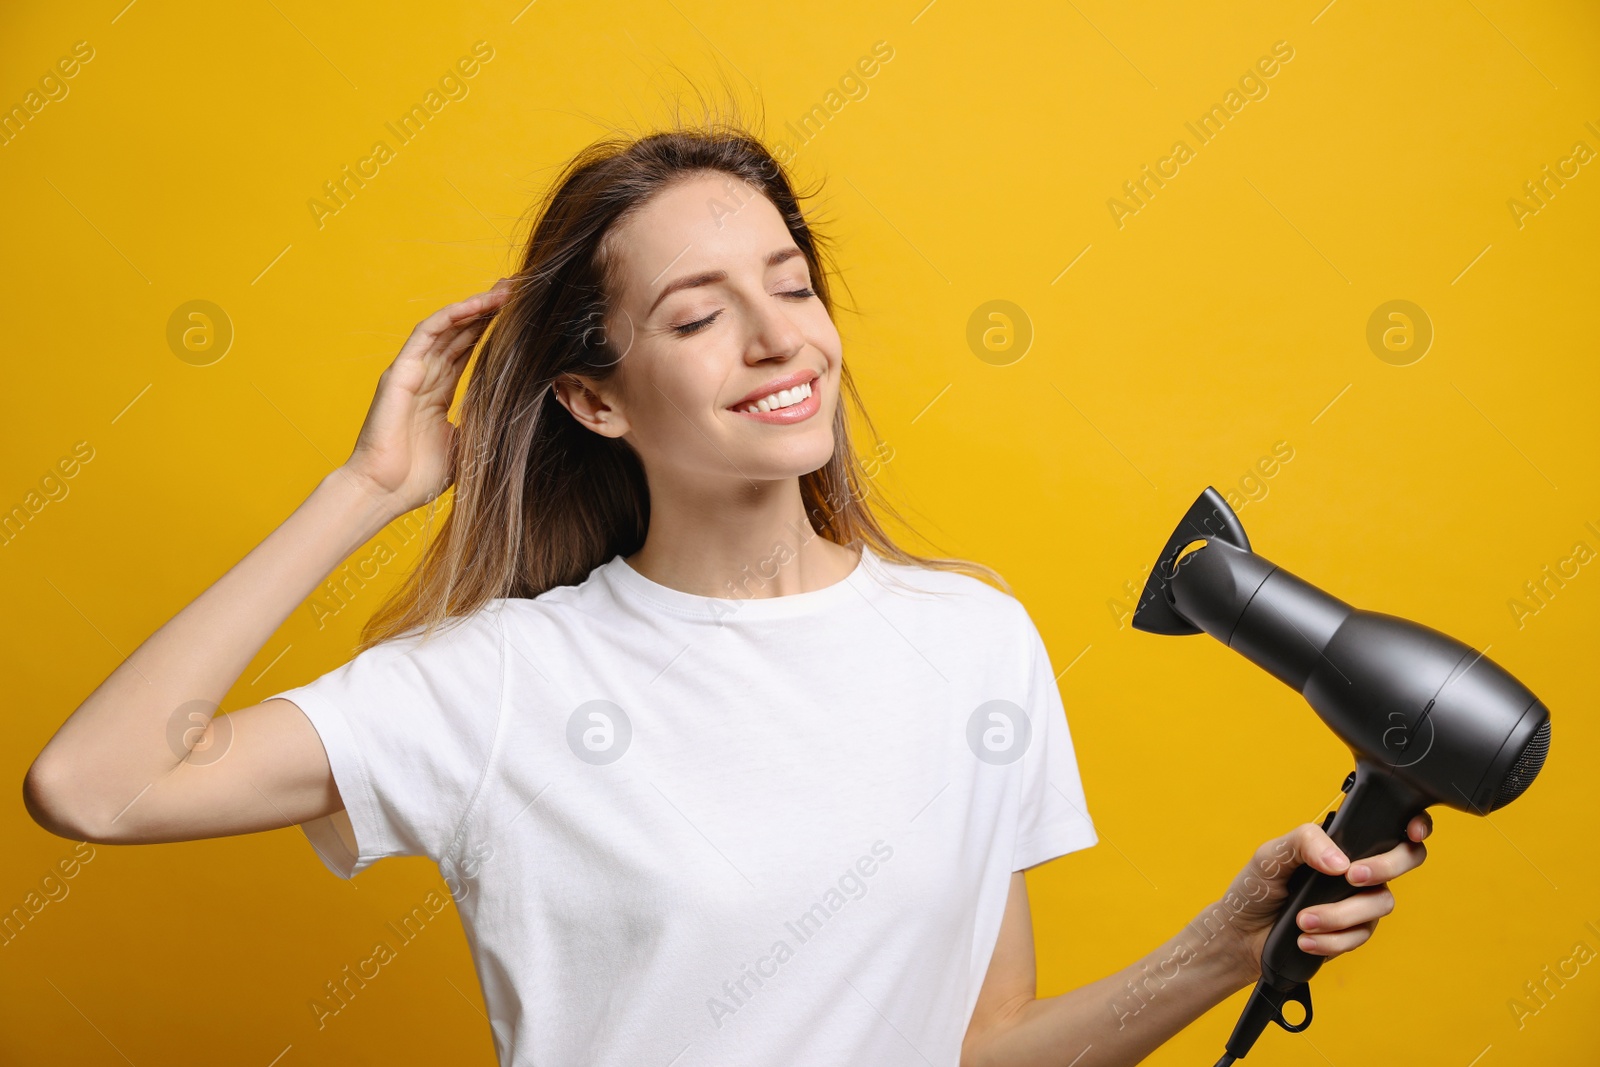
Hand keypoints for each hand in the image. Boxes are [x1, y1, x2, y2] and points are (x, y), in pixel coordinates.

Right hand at [340, 279, 513, 515]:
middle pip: (460, 333)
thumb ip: (479, 424)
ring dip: (475, 306)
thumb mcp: (463, 446)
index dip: (490, 331)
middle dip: (488, 310)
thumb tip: (509, 416)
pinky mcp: (400, 372)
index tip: (518, 315)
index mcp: (439, 392)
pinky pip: (427, 334)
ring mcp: (411, 371)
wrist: (384, 492)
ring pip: (446, 327)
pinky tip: (476, 304)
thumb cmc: (418, 478)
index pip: (467, 350)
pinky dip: (451, 316)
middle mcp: (425, 376)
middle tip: (517, 290)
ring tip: (504, 291)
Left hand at [1212, 812, 1432, 985]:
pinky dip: (1332, 940)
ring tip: (1303, 920)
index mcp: (1340, 843)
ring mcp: (1357, 902)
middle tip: (1351, 877)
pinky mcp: (1352, 933)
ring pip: (1379, 903)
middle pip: (1403, 862)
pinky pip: (1360, 936)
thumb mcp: (1271, 854)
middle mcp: (1356, 870)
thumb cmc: (1256, 887)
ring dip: (1340, 915)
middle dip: (1385, 867)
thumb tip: (1340, 861)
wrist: (1241, 933)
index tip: (1412, 832)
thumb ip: (1304, 843)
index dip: (1414, 825)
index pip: (1388, 827)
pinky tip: (1305, 939)